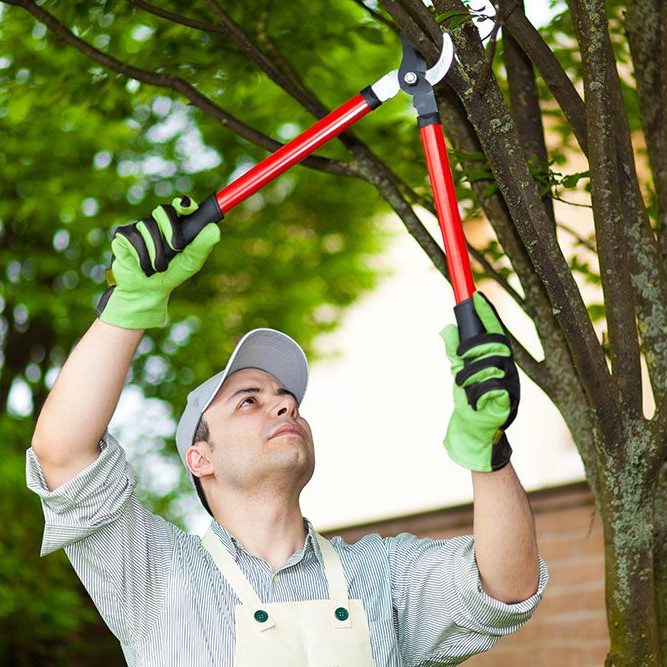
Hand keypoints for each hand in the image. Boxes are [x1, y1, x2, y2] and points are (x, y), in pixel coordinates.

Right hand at [96, 196, 220, 328]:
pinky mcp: (123, 235)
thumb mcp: (191, 263)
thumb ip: (202, 247)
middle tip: (177, 248)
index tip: (186, 208)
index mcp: (176, 225)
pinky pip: (132, 237)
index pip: (180, 205)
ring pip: (148, 226)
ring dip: (157, 251)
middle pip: (163, 210)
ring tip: (159, 267)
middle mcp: (157, 222)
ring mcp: (139, 227)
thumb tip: (215, 229)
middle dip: (172, 229)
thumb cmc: (171, 274)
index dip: (184, 203)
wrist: (147, 290)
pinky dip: (141, 255)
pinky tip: (144, 266)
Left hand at [440, 291, 519, 471]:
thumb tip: (446, 330)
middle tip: (460, 356)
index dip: (486, 314)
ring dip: (469, 376)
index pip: (495, 331)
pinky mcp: (507, 402)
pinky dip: (475, 394)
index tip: (474, 295)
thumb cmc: (470, 403)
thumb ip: (456, 353)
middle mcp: (508, 370)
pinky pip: (491, 388)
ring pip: (489, 365)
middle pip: (494, 344)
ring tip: (464, 388)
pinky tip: (472, 402)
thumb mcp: (460, 375)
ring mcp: (510, 385)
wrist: (477, 436)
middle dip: (473, 348)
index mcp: (498, 361)